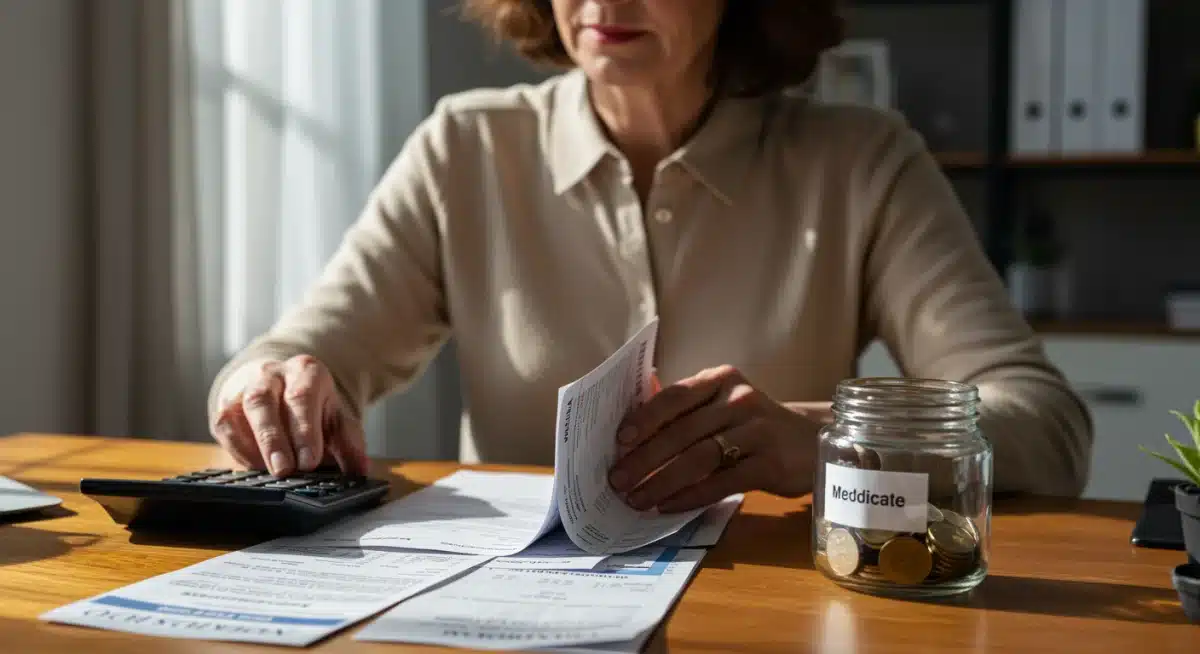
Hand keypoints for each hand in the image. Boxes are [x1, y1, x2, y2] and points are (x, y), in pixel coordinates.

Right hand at [209, 355, 368, 476]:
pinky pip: (226, 428)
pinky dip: (239, 450)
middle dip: (274, 439)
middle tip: (285, 471)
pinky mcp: (224, 408)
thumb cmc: (310, 406)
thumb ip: (349, 443)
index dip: (305, 431)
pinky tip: (255, 467)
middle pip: (264, 401)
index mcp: (305, 371)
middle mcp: (270, 374)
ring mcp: (243, 388)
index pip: (302, 397)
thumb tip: (359, 470)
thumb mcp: (334, 418)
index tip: (309, 462)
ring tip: (270, 474)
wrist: (276, 385)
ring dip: (254, 447)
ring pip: (239, 413)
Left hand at [608, 365, 822, 512]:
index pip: (674, 396)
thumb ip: (685, 411)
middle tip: (617, 481)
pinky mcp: (770, 463)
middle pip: (682, 431)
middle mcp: (739, 399)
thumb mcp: (723, 406)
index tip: (619, 441)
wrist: (812, 442)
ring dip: (662, 481)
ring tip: (637, 499)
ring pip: (699, 458)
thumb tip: (630, 429)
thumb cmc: (754, 426)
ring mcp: (757, 430)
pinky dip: (691, 496)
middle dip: (644, 459)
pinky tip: (669, 507)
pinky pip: (722, 482)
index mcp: (721, 379)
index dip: (644, 418)